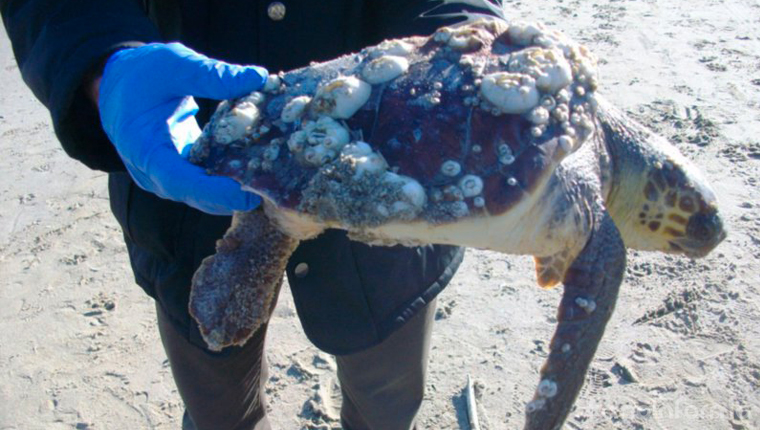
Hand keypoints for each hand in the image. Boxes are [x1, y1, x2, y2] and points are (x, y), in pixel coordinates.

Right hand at [96, 42, 267, 214]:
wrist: (119, 84)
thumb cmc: (141, 73)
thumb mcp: (174, 64)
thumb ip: (213, 74)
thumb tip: (258, 77)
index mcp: (143, 149)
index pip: (179, 181)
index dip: (213, 191)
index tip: (245, 193)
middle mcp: (153, 172)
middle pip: (196, 196)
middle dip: (232, 198)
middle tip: (270, 191)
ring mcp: (166, 176)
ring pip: (203, 195)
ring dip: (234, 193)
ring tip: (269, 185)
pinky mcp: (181, 172)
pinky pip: (206, 183)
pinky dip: (229, 180)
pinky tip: (257, 172)